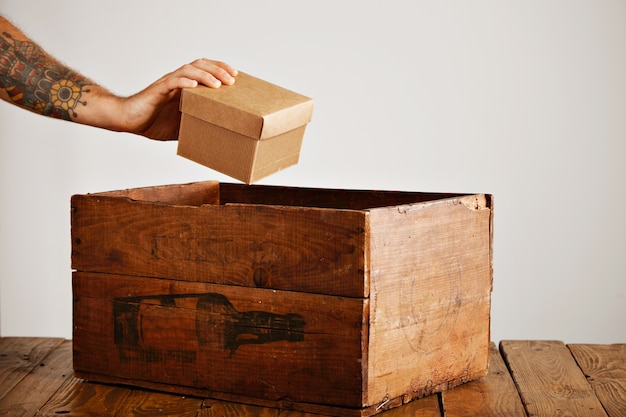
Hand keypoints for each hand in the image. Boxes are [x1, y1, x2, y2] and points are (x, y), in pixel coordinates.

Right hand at [118, 59, 237, 139]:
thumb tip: (216, 138)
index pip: (205, 70)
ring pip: (188, 70)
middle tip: (233, 79)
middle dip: (218, 69)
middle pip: (200, 65)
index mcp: (185, 87)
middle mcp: (178, 81)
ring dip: (205, 75)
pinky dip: (183, 82)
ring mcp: (168, 84)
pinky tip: (194, 85)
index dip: (220, 70)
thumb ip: (196, 126)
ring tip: (218, 84)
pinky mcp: (157, 90)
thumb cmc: (153, 122)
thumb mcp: (182, 127)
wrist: (129, 121)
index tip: (236, 76)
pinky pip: (172, 82)